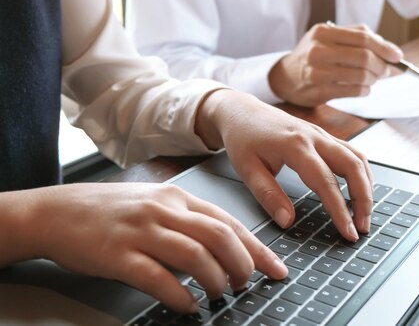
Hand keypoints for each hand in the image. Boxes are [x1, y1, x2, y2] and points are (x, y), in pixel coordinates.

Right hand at [0, 183, 286, 312]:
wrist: (58, 211)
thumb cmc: (110, 210)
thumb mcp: (155, 202)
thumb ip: (188, 219)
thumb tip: (225, 247)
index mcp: (178, 198)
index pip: (230, 222)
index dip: (258, 249)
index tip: (276, 269)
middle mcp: (165, 210)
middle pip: (220, 237)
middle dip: (243, 265)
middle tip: (245, 285)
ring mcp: (142, 231)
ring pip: (196, 256)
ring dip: (216, 281)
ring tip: (220, 295)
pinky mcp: (119, 255)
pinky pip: (159, 278)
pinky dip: (180, 295)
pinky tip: (189, 305)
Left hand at [195, 89, 373, 240]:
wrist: (241, 111)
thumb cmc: (243, 138)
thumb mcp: (246, 169)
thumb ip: (268, 195)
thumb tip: (287, 221)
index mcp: (295, 145)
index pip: (326, 182)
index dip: (340, 210)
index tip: (348, 232)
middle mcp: (314, 137)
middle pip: (353, 166)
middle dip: (363, 199)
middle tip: (362, 228)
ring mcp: (322, 134)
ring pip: (357, 158)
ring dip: (367, 186)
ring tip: (364, 214)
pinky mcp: (324, 136)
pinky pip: (352, 153)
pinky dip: (361, 173)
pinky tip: (361, 191)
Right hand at [268, 23, 403, 105]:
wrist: (285, 77)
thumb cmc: (312, 55)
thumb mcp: (327, 38)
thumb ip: (356, 37)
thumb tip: (389, 50)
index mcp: (323, 33)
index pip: (363, 38)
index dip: (385, 47)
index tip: (398, 56)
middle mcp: (319, 50)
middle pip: (364, 57)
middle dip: (382, 66)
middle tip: (388, 71)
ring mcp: (317, 72)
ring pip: (361, 76)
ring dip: (374, 79)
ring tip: (373, 79)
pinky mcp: (319, 91)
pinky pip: (353, 91)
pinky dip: (365, 90)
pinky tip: (363, 87)